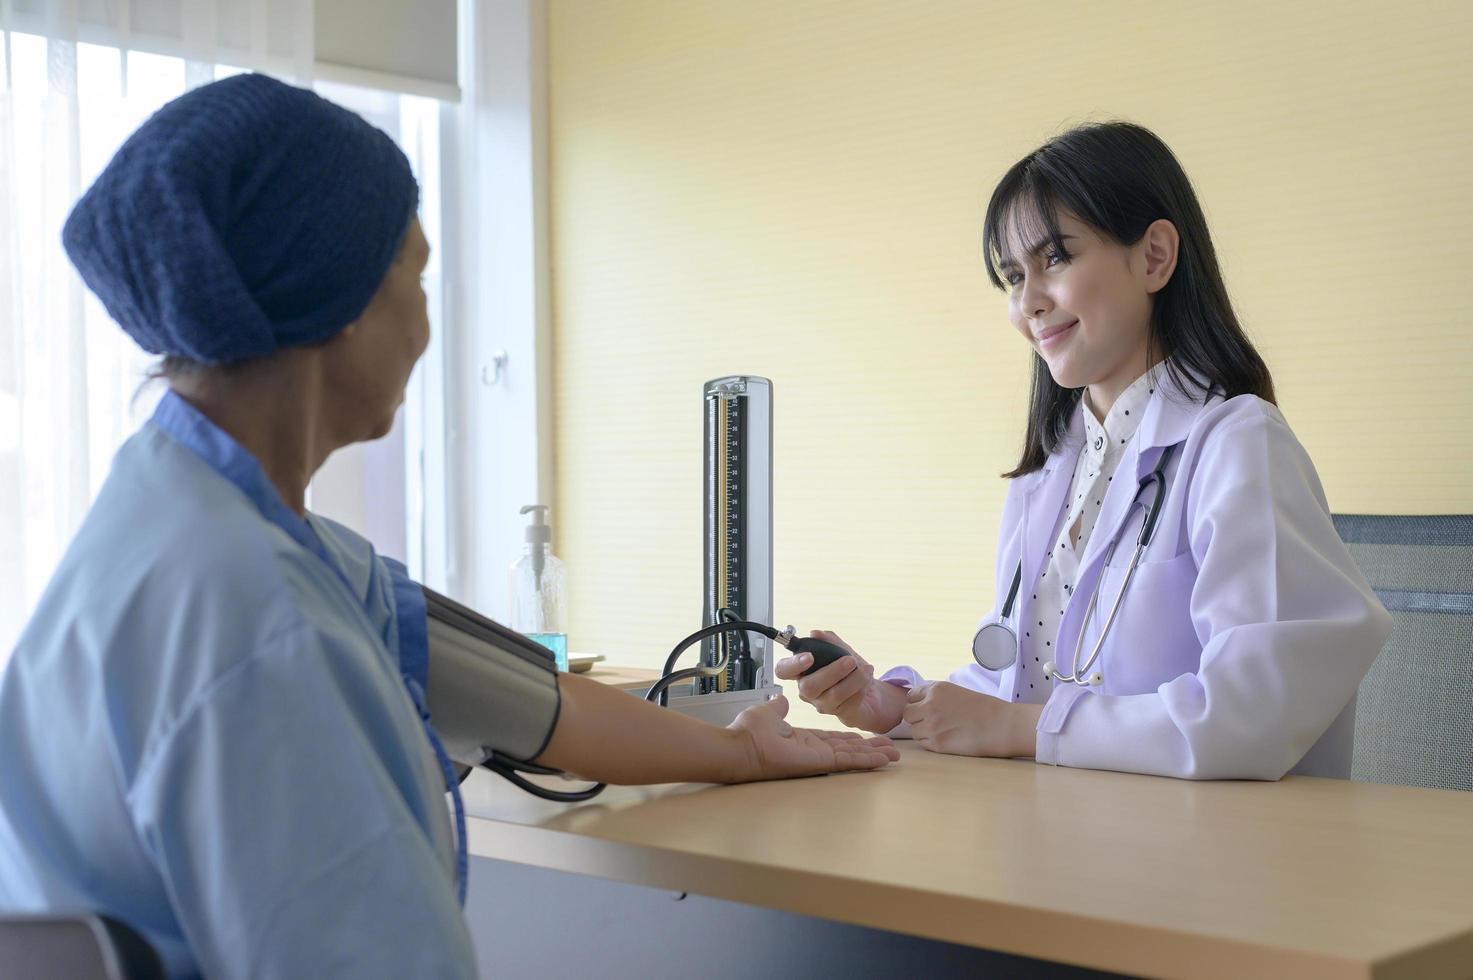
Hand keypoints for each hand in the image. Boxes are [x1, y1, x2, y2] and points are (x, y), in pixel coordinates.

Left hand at [729, 695, 899, 780]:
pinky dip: (868, 760)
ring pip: (853, 756)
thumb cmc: (749, 732)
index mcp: (803, 740)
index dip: (850, 739)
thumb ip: (779, 708)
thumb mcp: (769, 713)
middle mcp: (814, 750)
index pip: (833, 740)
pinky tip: (884, 759)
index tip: (865, 738)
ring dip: (874, 755)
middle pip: (849, 750)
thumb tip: (782, 699)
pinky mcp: (821, 761)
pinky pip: (849, 759)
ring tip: (894, 754)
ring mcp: (819, 758)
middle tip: (890, 748)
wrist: (742, 746)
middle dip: (869, 749)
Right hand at [773, 630, 908, 733]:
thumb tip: (815, 633)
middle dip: (831, 671)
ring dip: (854, 678)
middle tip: (850, 660)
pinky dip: (861, 686)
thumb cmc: (849, 671)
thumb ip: (829, 641)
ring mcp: (822, 704)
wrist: (870, 693)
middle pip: (808, 686)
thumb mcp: (841, 651)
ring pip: (834, 694)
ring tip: (866, 668)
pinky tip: (867, 679)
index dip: (792, 665)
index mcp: (802, 672)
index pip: (783, 671)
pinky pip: (850, 701)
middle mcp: (808, 690)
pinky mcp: (840, 713)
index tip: (809, 656)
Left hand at [903, 681, 1040, 757]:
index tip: (929, 708)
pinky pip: (922, 743)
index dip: (919, 703)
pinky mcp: (937, 744)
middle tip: (934, 721)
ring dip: (923, 731)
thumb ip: (935, 695)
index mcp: (936, 689)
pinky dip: (930, 742)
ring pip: (913, 730)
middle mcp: (930, 705)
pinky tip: (947, 738)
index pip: (911, 696)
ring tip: (943, 730)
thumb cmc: (984, 708)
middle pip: (908, 714)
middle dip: (917, 718)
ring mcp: (932, 726)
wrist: (1002, 725)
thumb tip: (917, 702)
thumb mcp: (956, 691)